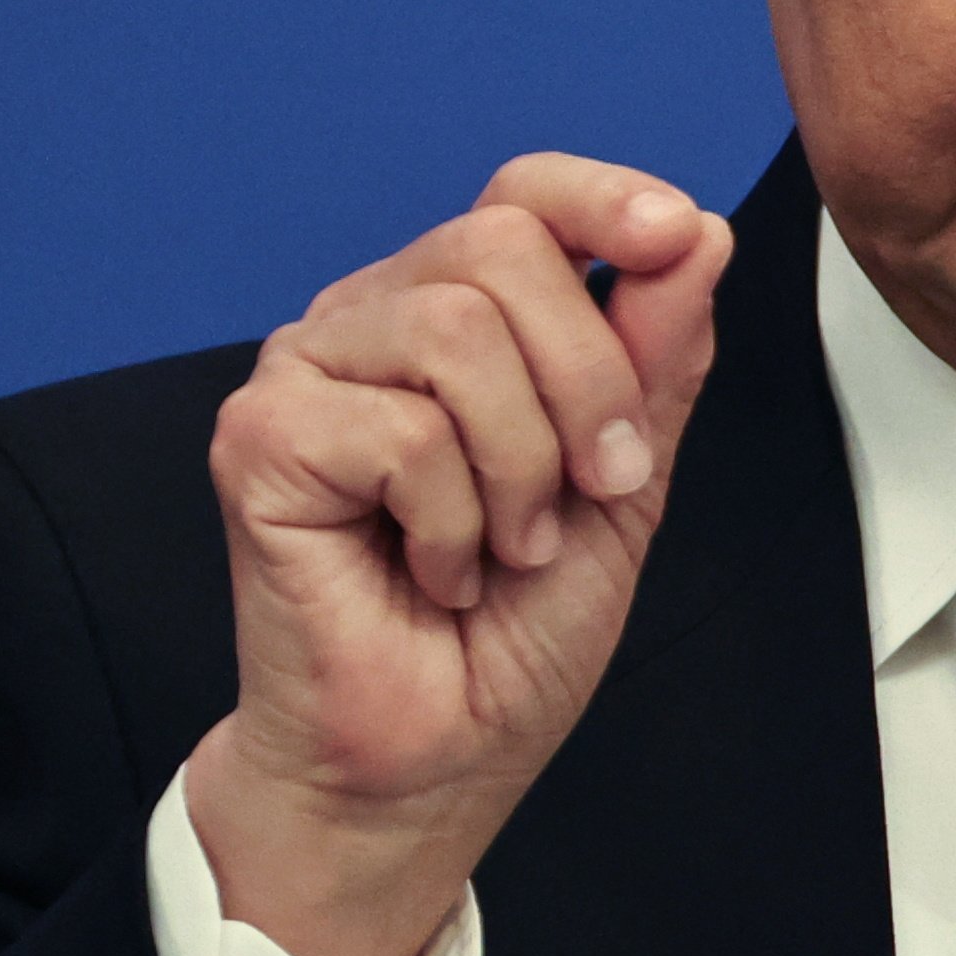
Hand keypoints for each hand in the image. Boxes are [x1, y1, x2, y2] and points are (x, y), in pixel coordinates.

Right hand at [184, 153, 734, 955]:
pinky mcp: (260, 439)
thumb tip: (695, 234)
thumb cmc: (505, 637)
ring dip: (520, 464)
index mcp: (453, 313)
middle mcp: (372, 320)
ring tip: (508, 547)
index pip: (521, 193)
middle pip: (502, 247)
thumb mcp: (623, 482)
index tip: (674, 237)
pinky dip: (453, 520)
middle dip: (587, 380)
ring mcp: (306, 372)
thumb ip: (655, 359)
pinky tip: (435, 573)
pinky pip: (401, 430)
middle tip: (592, 491)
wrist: (431, 762)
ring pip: (454, 330)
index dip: (604, 198)